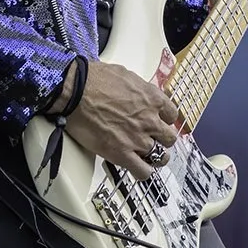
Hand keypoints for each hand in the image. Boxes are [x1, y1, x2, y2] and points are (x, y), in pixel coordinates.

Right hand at [65, 59, 179, 179]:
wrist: (75, 91)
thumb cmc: (94, 79)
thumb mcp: (126, 75)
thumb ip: (138, 89)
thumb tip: (137, 94)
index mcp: (152, 98)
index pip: (172, 115)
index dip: (164, 120)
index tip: (158, 121)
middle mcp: (149, 120)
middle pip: (169, 137)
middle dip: (162, 139)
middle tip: (152, 139)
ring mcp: (137, 139)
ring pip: (161, 157)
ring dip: (155, 157)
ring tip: (147, 157)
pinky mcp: (122, 154)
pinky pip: (142, 171)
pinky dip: (142, 172)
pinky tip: (137, 168)